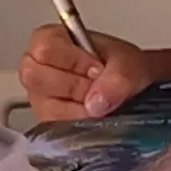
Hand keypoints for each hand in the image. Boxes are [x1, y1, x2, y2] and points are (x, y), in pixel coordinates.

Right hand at [20, 26, 157, 122]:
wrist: (133, 89)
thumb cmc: (121, 68)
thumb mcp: (128, 62)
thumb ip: (117, 77)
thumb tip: (96, 102)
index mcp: (49, 41)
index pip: (45, 49)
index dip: (74, 61)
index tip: (97, 68)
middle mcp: (37, 69)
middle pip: (37, 77)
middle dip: (75, 86)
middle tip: (97, 86)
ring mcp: (39, 99)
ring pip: (48, 108)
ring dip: (81, 108)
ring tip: (98, 101)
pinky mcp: (48, 124)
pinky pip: (58, 129)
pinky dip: (82, 125)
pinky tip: (94, 116)